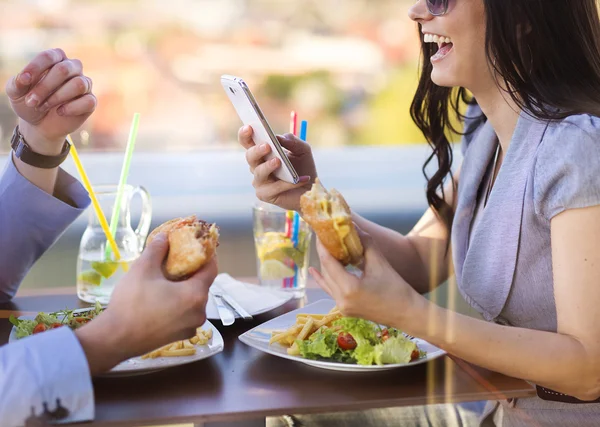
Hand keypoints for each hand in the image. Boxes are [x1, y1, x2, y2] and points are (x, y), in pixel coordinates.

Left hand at [5, 48, 96, 154]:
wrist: (40, 125)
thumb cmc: (29, 102)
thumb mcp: (16, 92)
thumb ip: (17, 83)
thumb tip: (24, 78)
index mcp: (56, 59)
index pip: (49, 56)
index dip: (36, 67)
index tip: (24, 81)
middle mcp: (73, 68)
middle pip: (64, 70)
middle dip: (45, 87)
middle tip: (31, 101)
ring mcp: (84, 84)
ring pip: (79, 84)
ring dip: (58, 97)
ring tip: (44, 106)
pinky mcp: (90, 101)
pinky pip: (88, 101)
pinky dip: (72, 108)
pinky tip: (60, 112)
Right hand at [76, 233, 217, 374]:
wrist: (115, 339)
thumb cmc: (132, 303)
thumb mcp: (143, 269)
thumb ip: (157, 249)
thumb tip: (165, 237)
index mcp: (196, 294)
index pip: (211, 269)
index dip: (207, 256)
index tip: (200, 247)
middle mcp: (199, 312)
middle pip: (202, 286)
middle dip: (192, 273)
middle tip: (178, 262)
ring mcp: (191, 327)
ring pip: (194, 301)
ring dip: (185, 290)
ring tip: (168, 281)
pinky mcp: (181, 336)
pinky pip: (186, 315)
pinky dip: (180, 305)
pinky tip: (163, 299)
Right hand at [239, 125, 316, 210]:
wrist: (311, 189)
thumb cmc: (303, 167)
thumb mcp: (302, 150)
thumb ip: (292, 141)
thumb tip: (279, 138)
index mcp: (262, 153)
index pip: (248, 142)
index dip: (245, 135)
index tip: (249, 127)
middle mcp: (257, 166)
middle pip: (250, 156)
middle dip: (257, 150)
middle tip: (267, 146)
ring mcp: (259, 181)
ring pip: (259, 172)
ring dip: (268, 166)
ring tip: (278, 161)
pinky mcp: (265, 194)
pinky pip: (273, 188)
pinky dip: (287, 184)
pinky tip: (299, 179)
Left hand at [310, 227, 423, 326]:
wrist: (406, 313)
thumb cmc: (396, 288)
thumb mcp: (380, 262)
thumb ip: (365, 243)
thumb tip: (353, 226)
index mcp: (350, 288)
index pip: (328, 262)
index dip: (322, 246)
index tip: (319, 232)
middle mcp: (341, 300)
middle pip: (326, 271)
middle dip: (323, 253)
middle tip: (323, 236)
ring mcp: (342, 307)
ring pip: (327, 281)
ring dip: (325, 264)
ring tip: (323, 247)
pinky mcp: (345, 309)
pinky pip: (330, 291)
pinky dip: (325, 279)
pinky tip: (314, 271)